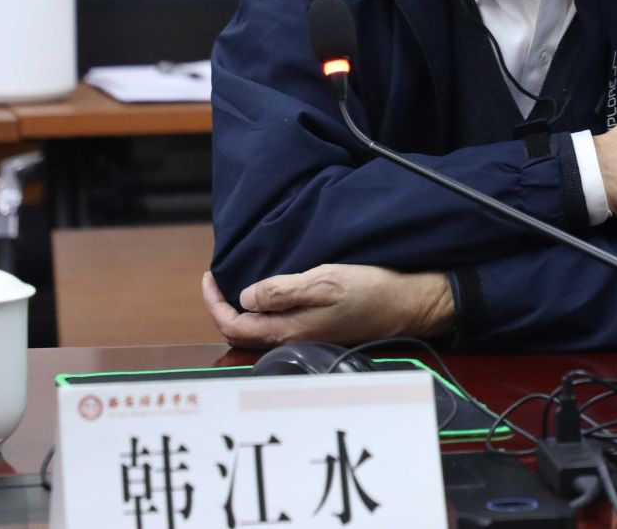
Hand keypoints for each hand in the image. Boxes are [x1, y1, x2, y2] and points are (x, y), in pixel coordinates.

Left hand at [200, 264, 454, 348]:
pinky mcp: (318, 330)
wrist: (408, 305)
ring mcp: (306, 336)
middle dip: (223, 307)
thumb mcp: (323, 282)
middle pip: (242, 331)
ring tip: (237, 283)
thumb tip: (244, 297)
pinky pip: (278, 323)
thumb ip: (282, 291)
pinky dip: (264, 308)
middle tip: (217, 279)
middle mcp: (293, 339)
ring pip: (260, 329)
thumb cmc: (369, 291)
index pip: (234, 325)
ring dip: (242, 309)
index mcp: (288, 330)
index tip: (209, 277)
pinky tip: (270, 291)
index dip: (214, 303)